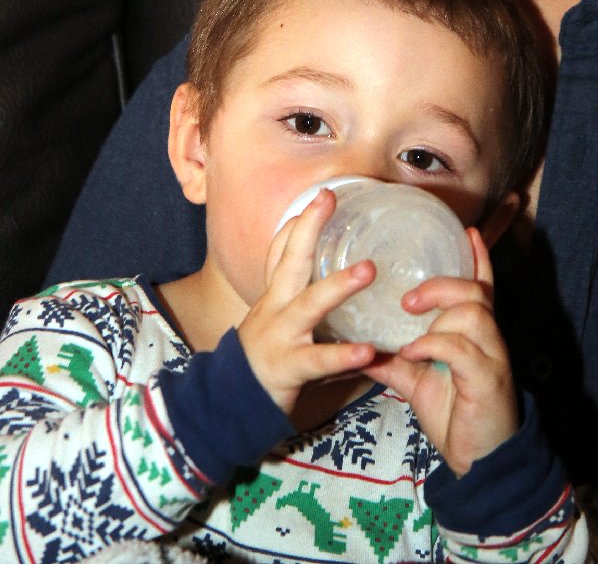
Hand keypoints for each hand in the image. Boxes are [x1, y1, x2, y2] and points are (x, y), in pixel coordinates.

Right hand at [238, 188, 376, 415]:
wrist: (229, 403)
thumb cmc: (268, 356)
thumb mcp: (281, 320)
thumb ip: (312, 300)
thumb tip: (350, 273)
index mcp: (275, 295)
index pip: (282, 250)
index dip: (300, 222)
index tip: (323, 194)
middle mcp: (275, 307)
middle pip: (289, 261)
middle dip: (308, 229)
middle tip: (329, 199)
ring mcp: (280, 335)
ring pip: (308, 305)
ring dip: (338, 286)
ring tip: (368, 269)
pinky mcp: (288, 367)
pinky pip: (318, 361)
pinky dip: (343, 355)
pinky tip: (367, 351)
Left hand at [364, 228, 517, 475]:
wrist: (478, 460)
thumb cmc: (453, 413)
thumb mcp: (417, 381)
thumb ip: (393, 359)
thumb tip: (356, 345)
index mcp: (474, 332)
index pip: (482, 285)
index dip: (478, 257)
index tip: (469, 231)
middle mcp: (488, 337)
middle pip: (475, 291)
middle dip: (441, 284)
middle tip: (408, 297)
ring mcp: (491, 356)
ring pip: (473, 312)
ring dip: (438, 310)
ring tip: (408, 315)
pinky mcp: (487, 379)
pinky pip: (462, 349)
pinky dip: (434, 344)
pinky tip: (412, 352)